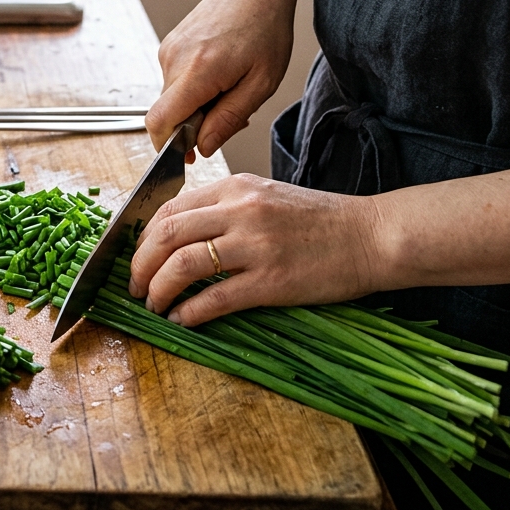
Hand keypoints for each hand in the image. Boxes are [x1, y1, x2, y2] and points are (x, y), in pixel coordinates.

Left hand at [127, 174, 383, 326]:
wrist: (374, 236)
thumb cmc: (323, 221)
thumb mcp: (267, 198)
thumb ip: (225, 209)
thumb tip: (180, 236)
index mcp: (236, 188)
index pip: (169, 209)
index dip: (143, 238)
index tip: (138, 257)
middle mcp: (241, 211)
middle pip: (166, 236)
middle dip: (140, 265)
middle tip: (135, 286)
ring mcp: (256, 246)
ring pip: (182, 266)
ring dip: (158, 289)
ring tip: (153, 304)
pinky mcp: (272, 281)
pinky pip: (214, 299)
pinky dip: (189, 313)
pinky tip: (181, 320)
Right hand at [146, 0, 296, 160]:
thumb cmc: (264, 29)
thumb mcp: (261, 83)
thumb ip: (229, 118)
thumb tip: (202, 147)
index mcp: (198, 71)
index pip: (159, 122)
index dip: (167, 147)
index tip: (186, 158)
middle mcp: (174, 60)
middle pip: (166, 115)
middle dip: (191, 127)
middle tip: (229, 117)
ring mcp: (167, 51)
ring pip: (171, 100)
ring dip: (195, 107)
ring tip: (229, 89)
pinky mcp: (168, 47)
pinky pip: (173, 83)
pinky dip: (192, 90)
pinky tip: (218, 75)